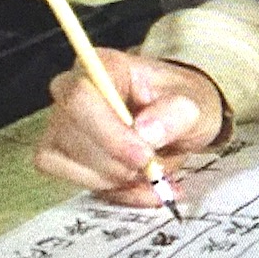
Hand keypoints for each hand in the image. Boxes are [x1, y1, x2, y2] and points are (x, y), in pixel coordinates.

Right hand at [34, 48, 224, 206]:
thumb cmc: (182, 103)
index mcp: (105, 66)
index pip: (81, 96)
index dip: (108, 133)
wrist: (181, 120)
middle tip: (152, 169)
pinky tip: (139, 186)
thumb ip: (176, 113)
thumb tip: (145, 130)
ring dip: (114, 179)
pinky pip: (73, 182)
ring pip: (66, 162)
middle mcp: (74, 91)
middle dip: (114, 162)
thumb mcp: (195, 104)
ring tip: (151, 174)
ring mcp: (63, 124)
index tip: (143, 156)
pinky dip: (112, 192)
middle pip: (68, 133)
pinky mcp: (63, 155)